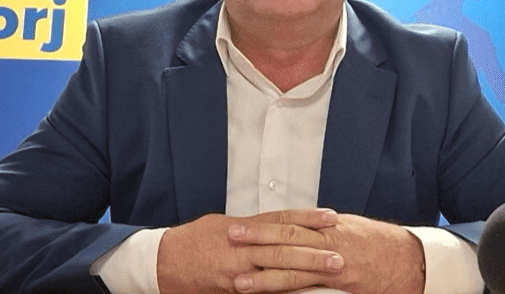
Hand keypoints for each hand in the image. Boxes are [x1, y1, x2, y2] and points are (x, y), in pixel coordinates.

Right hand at [157, 209, 344, 293]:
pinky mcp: (233, 288)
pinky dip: (283, 290)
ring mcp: (238, 269)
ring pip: (277, 267)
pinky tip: (302, 291)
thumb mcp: (222, 225)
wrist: (163, 261)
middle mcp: (242, 245)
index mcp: (242, 226)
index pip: (281, 219)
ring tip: (331, 269)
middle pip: (284, 244)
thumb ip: (250, 228)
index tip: (331, 217)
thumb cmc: (193, 242)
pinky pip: (262, 289)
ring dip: (306, 269)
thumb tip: (275, 227)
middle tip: (341, 253)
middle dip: (314, 249)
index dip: (307, 217)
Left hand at [229, 213, 425, 293]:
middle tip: (231, 238)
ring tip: (240, 282)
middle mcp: (327, 242)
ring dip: (265, 277)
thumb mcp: (348, 228)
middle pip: (286, 238)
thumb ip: (320, 230)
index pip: (288, 222)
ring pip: (294, 270)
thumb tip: (297, 228)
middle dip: (257, 239)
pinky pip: (312, 291)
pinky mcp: (341, 287)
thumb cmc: (378, 243)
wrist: (410, 259)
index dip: (262, 224)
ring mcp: (334, 267)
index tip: (239, 225)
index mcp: (326, 227)